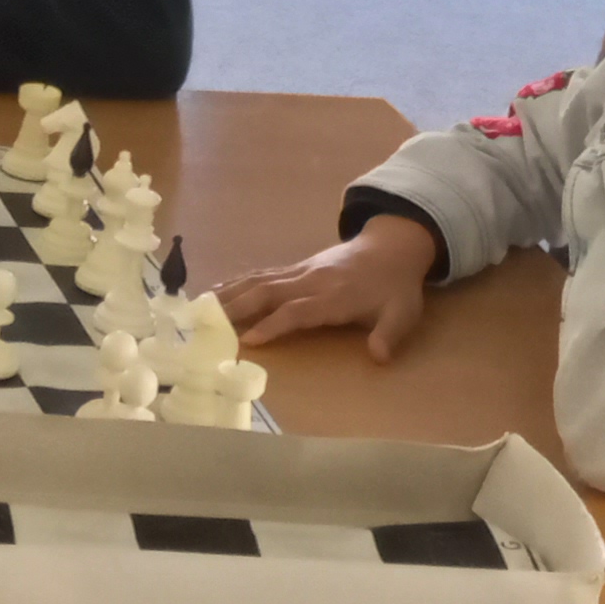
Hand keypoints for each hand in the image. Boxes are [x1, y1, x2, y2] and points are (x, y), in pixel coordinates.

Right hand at [213, 214, 438, 362]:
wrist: (393, 246)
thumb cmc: (396, 286)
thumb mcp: (403, 312)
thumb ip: (390, 335)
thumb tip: (378, 357)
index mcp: (335, 295)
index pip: (298, 310)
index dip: (274, 325)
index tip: (249, 340)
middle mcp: (312, 280)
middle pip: (269, 291)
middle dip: (238, 306)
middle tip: (207, 323)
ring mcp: (302, 271)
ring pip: (261, 280)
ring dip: (231, 292)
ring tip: (201, 305)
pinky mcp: (298, 267)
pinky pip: (264, 274)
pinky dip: (239, 282)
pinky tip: (219, 290)